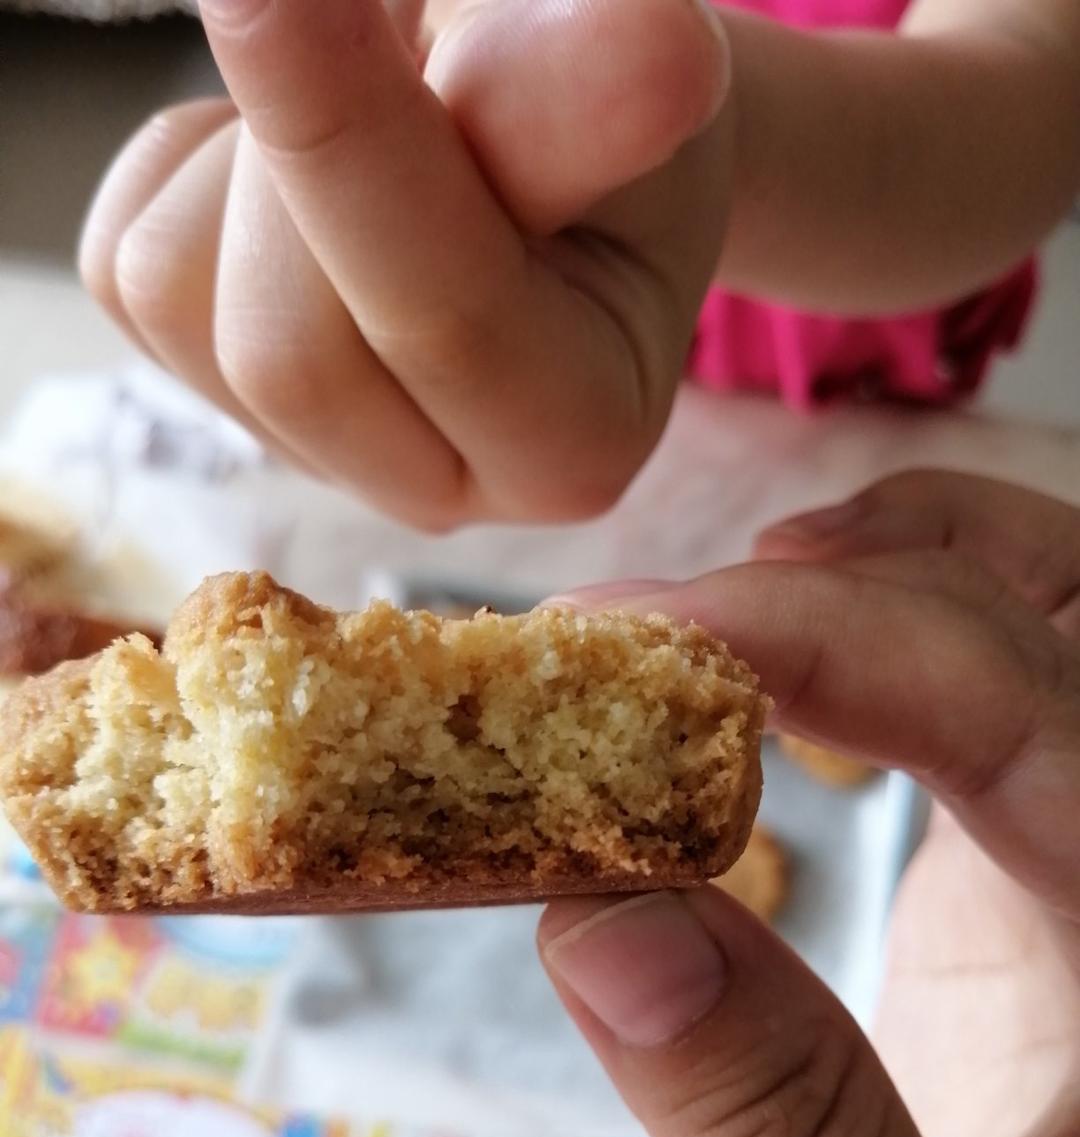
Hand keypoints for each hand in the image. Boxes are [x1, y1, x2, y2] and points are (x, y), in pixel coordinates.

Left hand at [79, 0, 731, 530]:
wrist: (571, 168)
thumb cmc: (612, 130)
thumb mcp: (630, 91)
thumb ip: (593, 98)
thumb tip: (647, 62)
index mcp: (573, 444)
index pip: (438, 324)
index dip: (349, 144)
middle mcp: (438, 485)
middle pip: (283, 347)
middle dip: (302, 150)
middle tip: (375, 23)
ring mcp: (315, 454)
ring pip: (180, 298)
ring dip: (246, 151)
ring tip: (370, 102)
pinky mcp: (216, 397)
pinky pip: (126, 267)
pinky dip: (191, 170)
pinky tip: (297, 164)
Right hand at [538, 470, 1079, 1136]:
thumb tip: (597, 924)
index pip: (1022, 710)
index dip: (827, 638)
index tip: (634, 639)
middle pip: (1073, 611)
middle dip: (870, 570)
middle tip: (673, 611)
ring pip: (1049, 619)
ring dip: (898, 565)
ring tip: (731, 600)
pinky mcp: (1029, 891)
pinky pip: (977, 699)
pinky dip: (874, 639)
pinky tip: (765, 682)